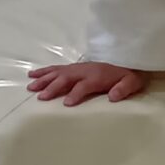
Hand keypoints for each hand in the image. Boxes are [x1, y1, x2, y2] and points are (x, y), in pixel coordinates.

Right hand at [27, 61, 150, 105]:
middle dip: (53, 87)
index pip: (84, 86)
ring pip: (57, 72)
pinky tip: (33, 74)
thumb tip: (113, 96)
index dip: (75, 94)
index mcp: (97, 76)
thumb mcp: (132, 83)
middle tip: (41, 97)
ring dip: (44, 79)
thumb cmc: (129, 76)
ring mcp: (77, 68)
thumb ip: (124, 88)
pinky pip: (56, 68)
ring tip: (31, 87)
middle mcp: (84, 71)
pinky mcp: (73, 67)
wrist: (128, 60)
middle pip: (66, 78)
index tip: (66, 103)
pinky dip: (44, 71)